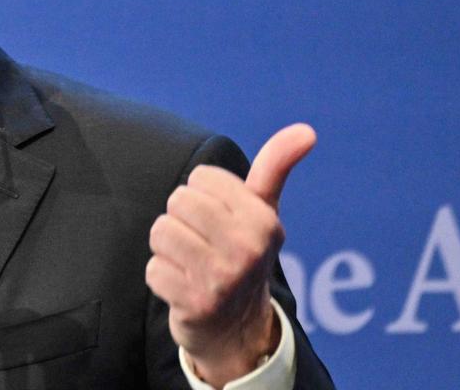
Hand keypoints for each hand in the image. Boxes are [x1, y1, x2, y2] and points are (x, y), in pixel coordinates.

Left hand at [145, 123, 315, 387]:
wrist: (237, 328)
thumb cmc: (243, 254)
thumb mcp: (263, 212)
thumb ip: (276, 167)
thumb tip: (306, 130)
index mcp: (264, 222)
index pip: (201, 177)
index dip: (201, 194)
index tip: (218, 218)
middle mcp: (247, 250)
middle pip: (178, 201)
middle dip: (181, 218)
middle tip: (201, 242)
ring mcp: (221, 279)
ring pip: (160, 231)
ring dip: (167, 248)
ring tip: (190, 262)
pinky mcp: (194, 305)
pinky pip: (152, 269)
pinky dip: (161, 277)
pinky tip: (183, 286)